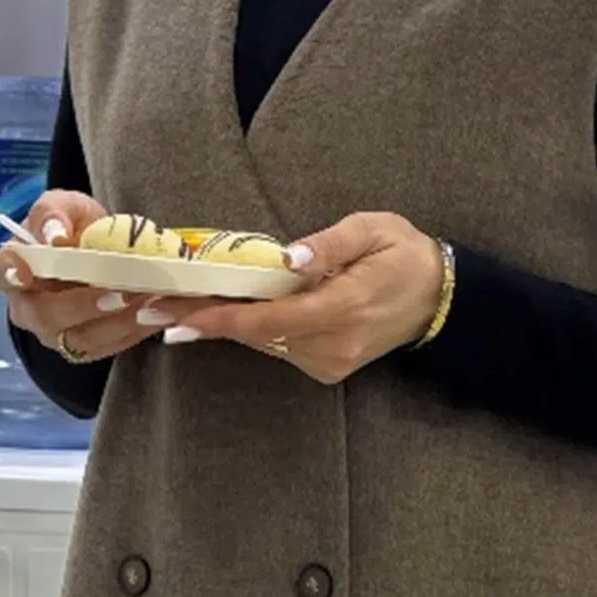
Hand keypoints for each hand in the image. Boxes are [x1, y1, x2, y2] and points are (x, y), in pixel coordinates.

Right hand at [0, 190, 170, 365]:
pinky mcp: (86, 346)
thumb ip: (54, 212)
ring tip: (153, 302)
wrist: (104, 249)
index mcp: (14, 267)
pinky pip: (109, 346)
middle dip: (85, 305)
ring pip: (81, 338)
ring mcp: (56, 332)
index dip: (8, 273)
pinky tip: (161, 312)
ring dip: (120, 322)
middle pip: (46, 315)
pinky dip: (138, 330)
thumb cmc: (75, 226)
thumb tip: (54, 235)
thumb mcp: (66, 205)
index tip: (26, 270)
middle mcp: (28, 306)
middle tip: (122, 291)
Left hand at [152, 210, 442, 385]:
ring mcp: (332, 361)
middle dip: (207, 319)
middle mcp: (334, 345)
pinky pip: (281, 347)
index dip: (221, 317)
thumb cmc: (404, 254)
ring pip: (266, 343)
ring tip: (178, 307)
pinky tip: (227, 312)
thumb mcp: (373, 230)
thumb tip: (290, 257)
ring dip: (225, 325)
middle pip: (258, 335)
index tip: (180, 313)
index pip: (270, 319)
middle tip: (155, 305)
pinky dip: (254, 329)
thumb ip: (330, 244)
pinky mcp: (330, 367)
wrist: (440, 298)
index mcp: (344, 308)